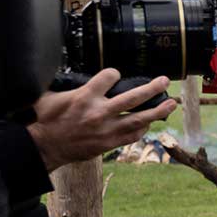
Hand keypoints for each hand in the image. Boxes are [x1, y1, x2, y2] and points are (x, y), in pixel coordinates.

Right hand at [28, 70, 176, 172]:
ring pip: (139, 119)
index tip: (115, 74)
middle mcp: (99, 113)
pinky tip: (150, 122)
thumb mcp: (49, 95)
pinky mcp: (109, 143)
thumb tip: (64, 69)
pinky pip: (133, 135)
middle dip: (152, 88)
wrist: (44, 147)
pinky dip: (143, 129)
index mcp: (83, 97)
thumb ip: (64, 83)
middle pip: (133, 98)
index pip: (108, 77)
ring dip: (158, 111)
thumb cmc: (44, 120)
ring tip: (172, 103)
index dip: (113, 73)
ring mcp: (106, 130)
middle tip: (164, 81)